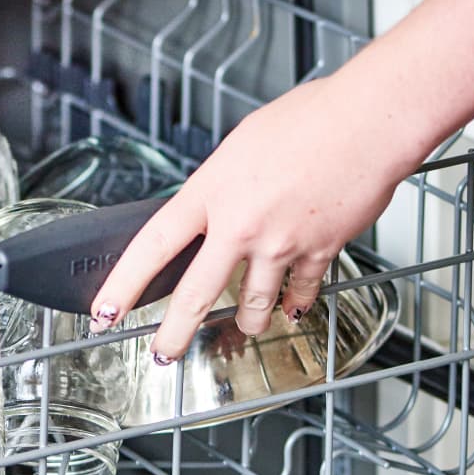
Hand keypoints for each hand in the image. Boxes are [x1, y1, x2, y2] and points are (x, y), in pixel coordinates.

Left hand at [88, 74, 427, 360]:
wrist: (368, 122)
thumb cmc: (311, 118)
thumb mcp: (241, 145)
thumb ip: (222, 184)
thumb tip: (215, 208)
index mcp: (211, 190)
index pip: (153, 245)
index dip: (124, 283)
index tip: (105, 309)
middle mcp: (239, 224)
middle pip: (196, 294)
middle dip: (174, 334)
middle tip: (162, 356)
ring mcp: (279, 244)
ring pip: (252, 305)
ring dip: (247, 322)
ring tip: (243, 328)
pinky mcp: (318, 252)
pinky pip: (299, 294)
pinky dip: (294, 305)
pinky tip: (291, 308)